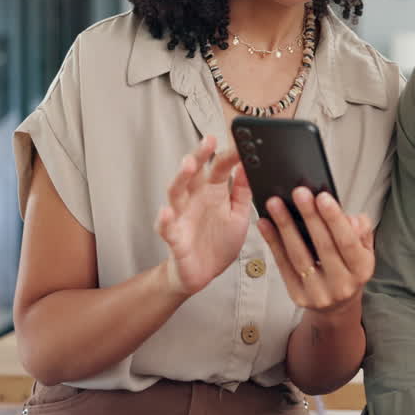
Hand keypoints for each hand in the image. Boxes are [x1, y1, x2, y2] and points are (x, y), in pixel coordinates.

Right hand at [155, 135, 251, 296]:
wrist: (203, 274)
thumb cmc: (219, 242)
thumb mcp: (238, 215)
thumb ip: (242, 192)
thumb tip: (249, 165)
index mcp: (213, 192)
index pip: (220, 168)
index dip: (229, 155)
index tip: (242, 143)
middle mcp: (195, 199)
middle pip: (194, 172)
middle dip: (200, 155)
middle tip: (209, 140)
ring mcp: (182, 216)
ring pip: (177, 192)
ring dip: (181, 177)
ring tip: (188, 164)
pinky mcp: (174, 237)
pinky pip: (166, 227)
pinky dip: (164, 219)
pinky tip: (167, 211)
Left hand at [256, 186, 374, 314]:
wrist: (338, 304)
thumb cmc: (349, 267)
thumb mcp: (364, 248)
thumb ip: (360, 230)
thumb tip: (347, 217)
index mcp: (362, 269)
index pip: (347, 242)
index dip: (334, 219)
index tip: (322, 197)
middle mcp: (342, 285)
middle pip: (323, 247)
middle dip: (309, 217)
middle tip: (298, 193)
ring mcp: (318, 293)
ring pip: (299, 256)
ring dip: (285, 226)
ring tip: (275, 204)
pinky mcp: (298, 296)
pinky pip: (283, 265)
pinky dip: (273, 242)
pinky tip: (265, 224)